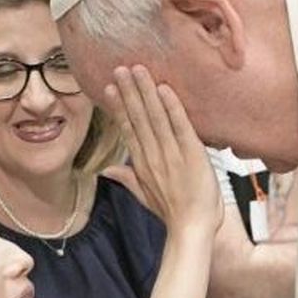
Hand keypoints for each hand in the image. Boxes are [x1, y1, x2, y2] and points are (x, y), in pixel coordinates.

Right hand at [103, 66, 220, 238]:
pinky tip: (164, 89)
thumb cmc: (173, 213)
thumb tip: (106, 170)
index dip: (119, 107)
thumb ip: (126, 178)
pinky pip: (180, 126)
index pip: (128, 129)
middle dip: (129, 92)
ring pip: (155, 117)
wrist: (192, 230)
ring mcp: (171, 155)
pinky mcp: (191, 155)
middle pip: (138, 118)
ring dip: (146, 92)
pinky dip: (172, 107)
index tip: (110, 87)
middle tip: (120, 68)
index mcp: (142, 164)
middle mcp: (153, 156)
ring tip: (137, 70)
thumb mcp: (145, 196)